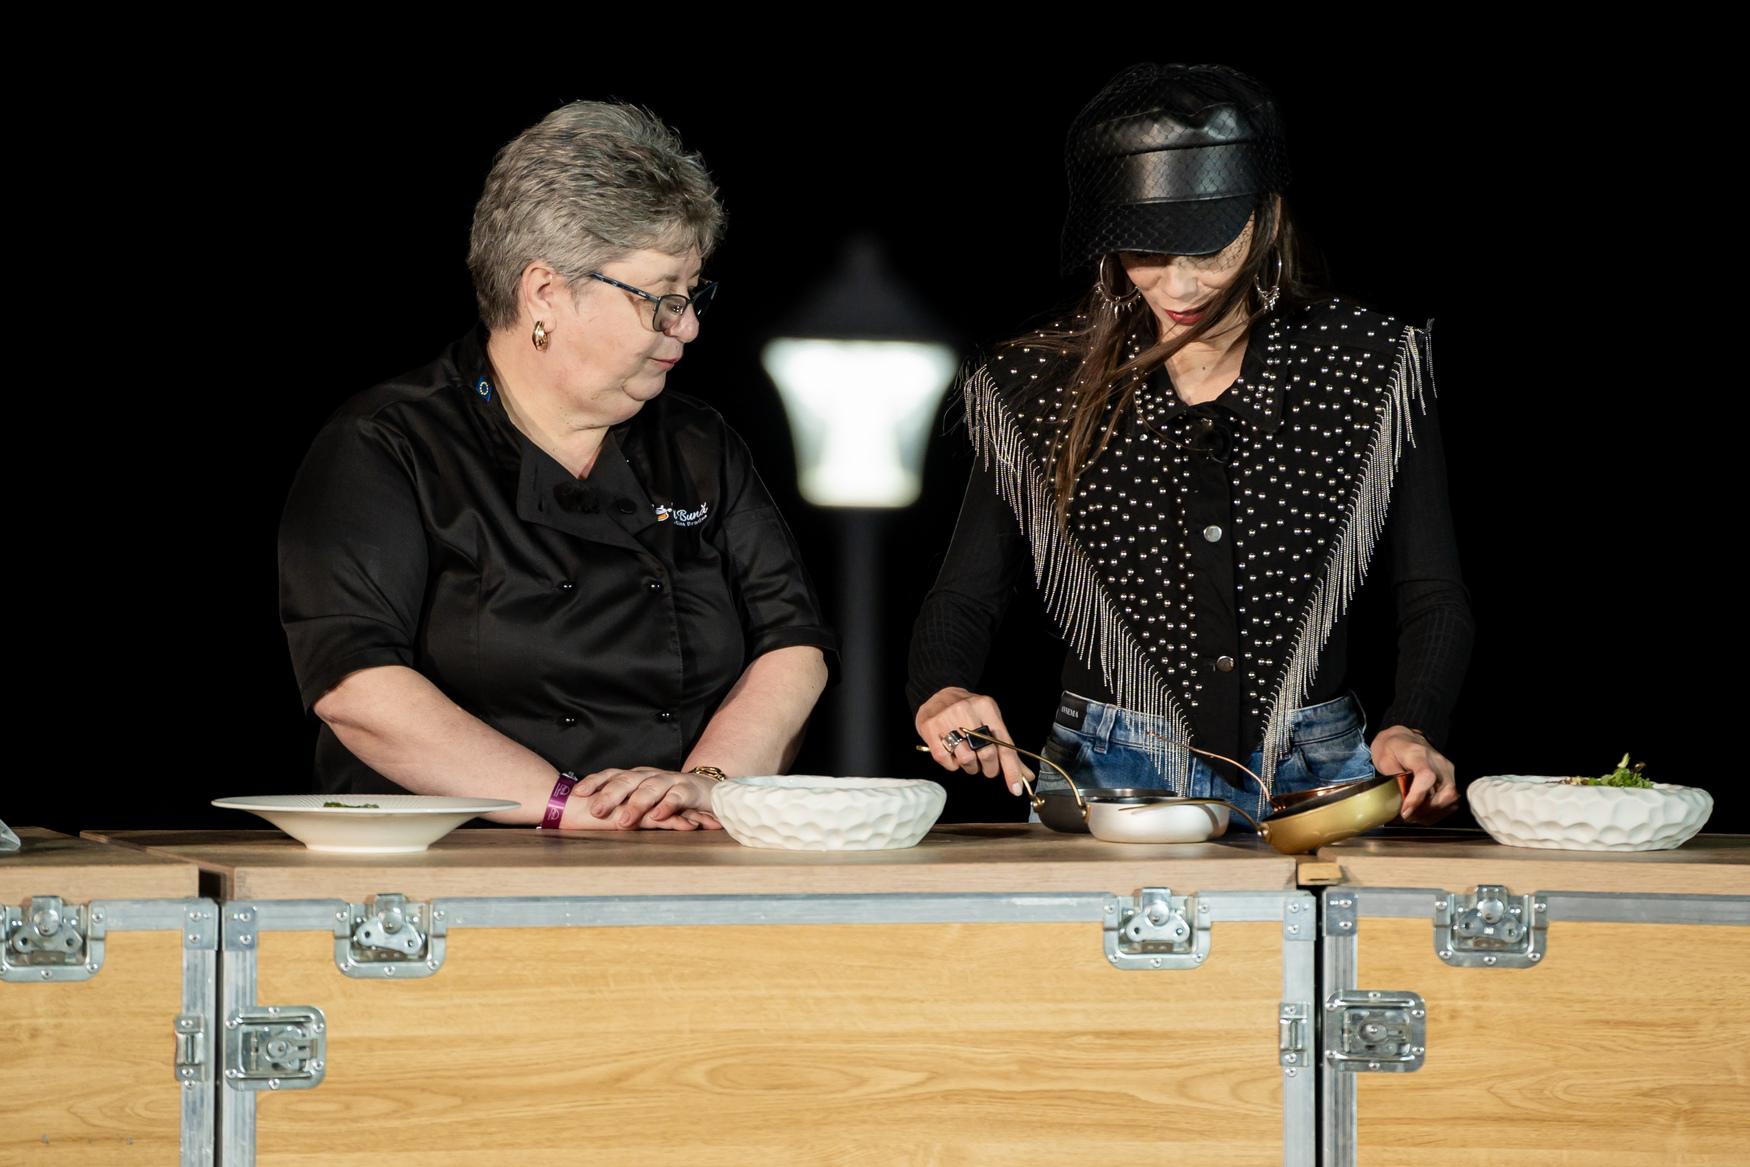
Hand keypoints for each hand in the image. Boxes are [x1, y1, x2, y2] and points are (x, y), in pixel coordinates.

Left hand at [572, 767, 721, 829]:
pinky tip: (657, 816)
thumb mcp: (644, 799)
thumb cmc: (671, 797)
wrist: (709, 791)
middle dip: (610, 795)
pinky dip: (666, 806)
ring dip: (636, 804)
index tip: (577, 794)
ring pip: (650, 788)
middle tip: (596, 811)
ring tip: (623, 821)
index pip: (612, 775)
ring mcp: (670, 781)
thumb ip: (623, 803)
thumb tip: (588, 812)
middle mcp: (650, 775)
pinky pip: (676, 796)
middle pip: (628, 780)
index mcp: (637, 776)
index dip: (595, 782)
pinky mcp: (689, 790)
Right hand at [915, 687, 1033, 795]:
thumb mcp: (991, 720)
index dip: (1011, 769)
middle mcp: (966, 710)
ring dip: (971, 767)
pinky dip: (952, 765)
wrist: (939, 694)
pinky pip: (946, 760)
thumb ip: (1007, 749)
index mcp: (986, 707)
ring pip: (966, 759)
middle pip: (986, 753)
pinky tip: (954, 755)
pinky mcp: (930, 728)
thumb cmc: (969, 711)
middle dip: (990, 769)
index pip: (1004, 744)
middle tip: (988, 768)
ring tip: (969, 759)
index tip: (1016, 788)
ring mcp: (946, 719)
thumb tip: (1025, 775)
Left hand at [1370, 726, 1456, 823]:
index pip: (1426, 776)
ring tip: (1413, 815)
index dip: (1417, 797)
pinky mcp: (1450, 779)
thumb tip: (1400, 801)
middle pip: (1445, 793)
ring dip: (1431, 813)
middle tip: (1407, 816)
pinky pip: (1450, 802)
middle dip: (1425, 810)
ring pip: (1450, 800)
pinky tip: (1421, 813)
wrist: (1403, 738)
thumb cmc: (1392, 749)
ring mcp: (1447, 771)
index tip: (1405, 811)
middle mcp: (1438, 762)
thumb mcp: (1384, 760)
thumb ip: (1393, 780)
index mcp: (1418, 754)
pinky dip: (1436, 812)